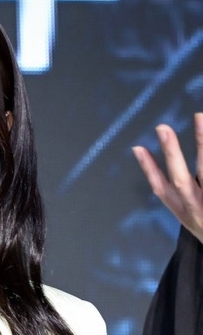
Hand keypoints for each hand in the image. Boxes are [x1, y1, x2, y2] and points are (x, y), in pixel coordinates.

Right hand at [133, 113, 202, 242]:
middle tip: (163, 129)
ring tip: (199, 117)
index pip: (161, 189)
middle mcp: (195, 208)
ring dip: (202, 144)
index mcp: (184, 212)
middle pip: (181, 180)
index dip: (149, 169)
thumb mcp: (195, 217)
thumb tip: (172, 163)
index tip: (138, 148)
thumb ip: (186, 193)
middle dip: (171, 154)